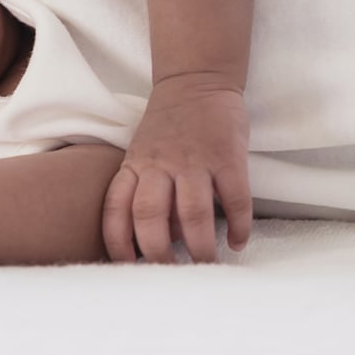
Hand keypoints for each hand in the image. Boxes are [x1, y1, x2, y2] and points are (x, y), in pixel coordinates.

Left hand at [103, 82, 252, 262]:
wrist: (197, 80)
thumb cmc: (168, 126)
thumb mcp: (142, 152)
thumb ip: (144, 189)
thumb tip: (157, 239)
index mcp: (135, 164)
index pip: (116, 209)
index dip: (118, 243)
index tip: (130, 268)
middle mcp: (161, 164)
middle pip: (151, 216)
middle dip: (159, 254)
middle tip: (172, 273)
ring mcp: (195, 160)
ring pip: (193, 213)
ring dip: (200, 246)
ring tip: (207, 264)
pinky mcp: (228, 157)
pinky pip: (235, 199)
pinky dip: (238, 226)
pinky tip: (238, 242)